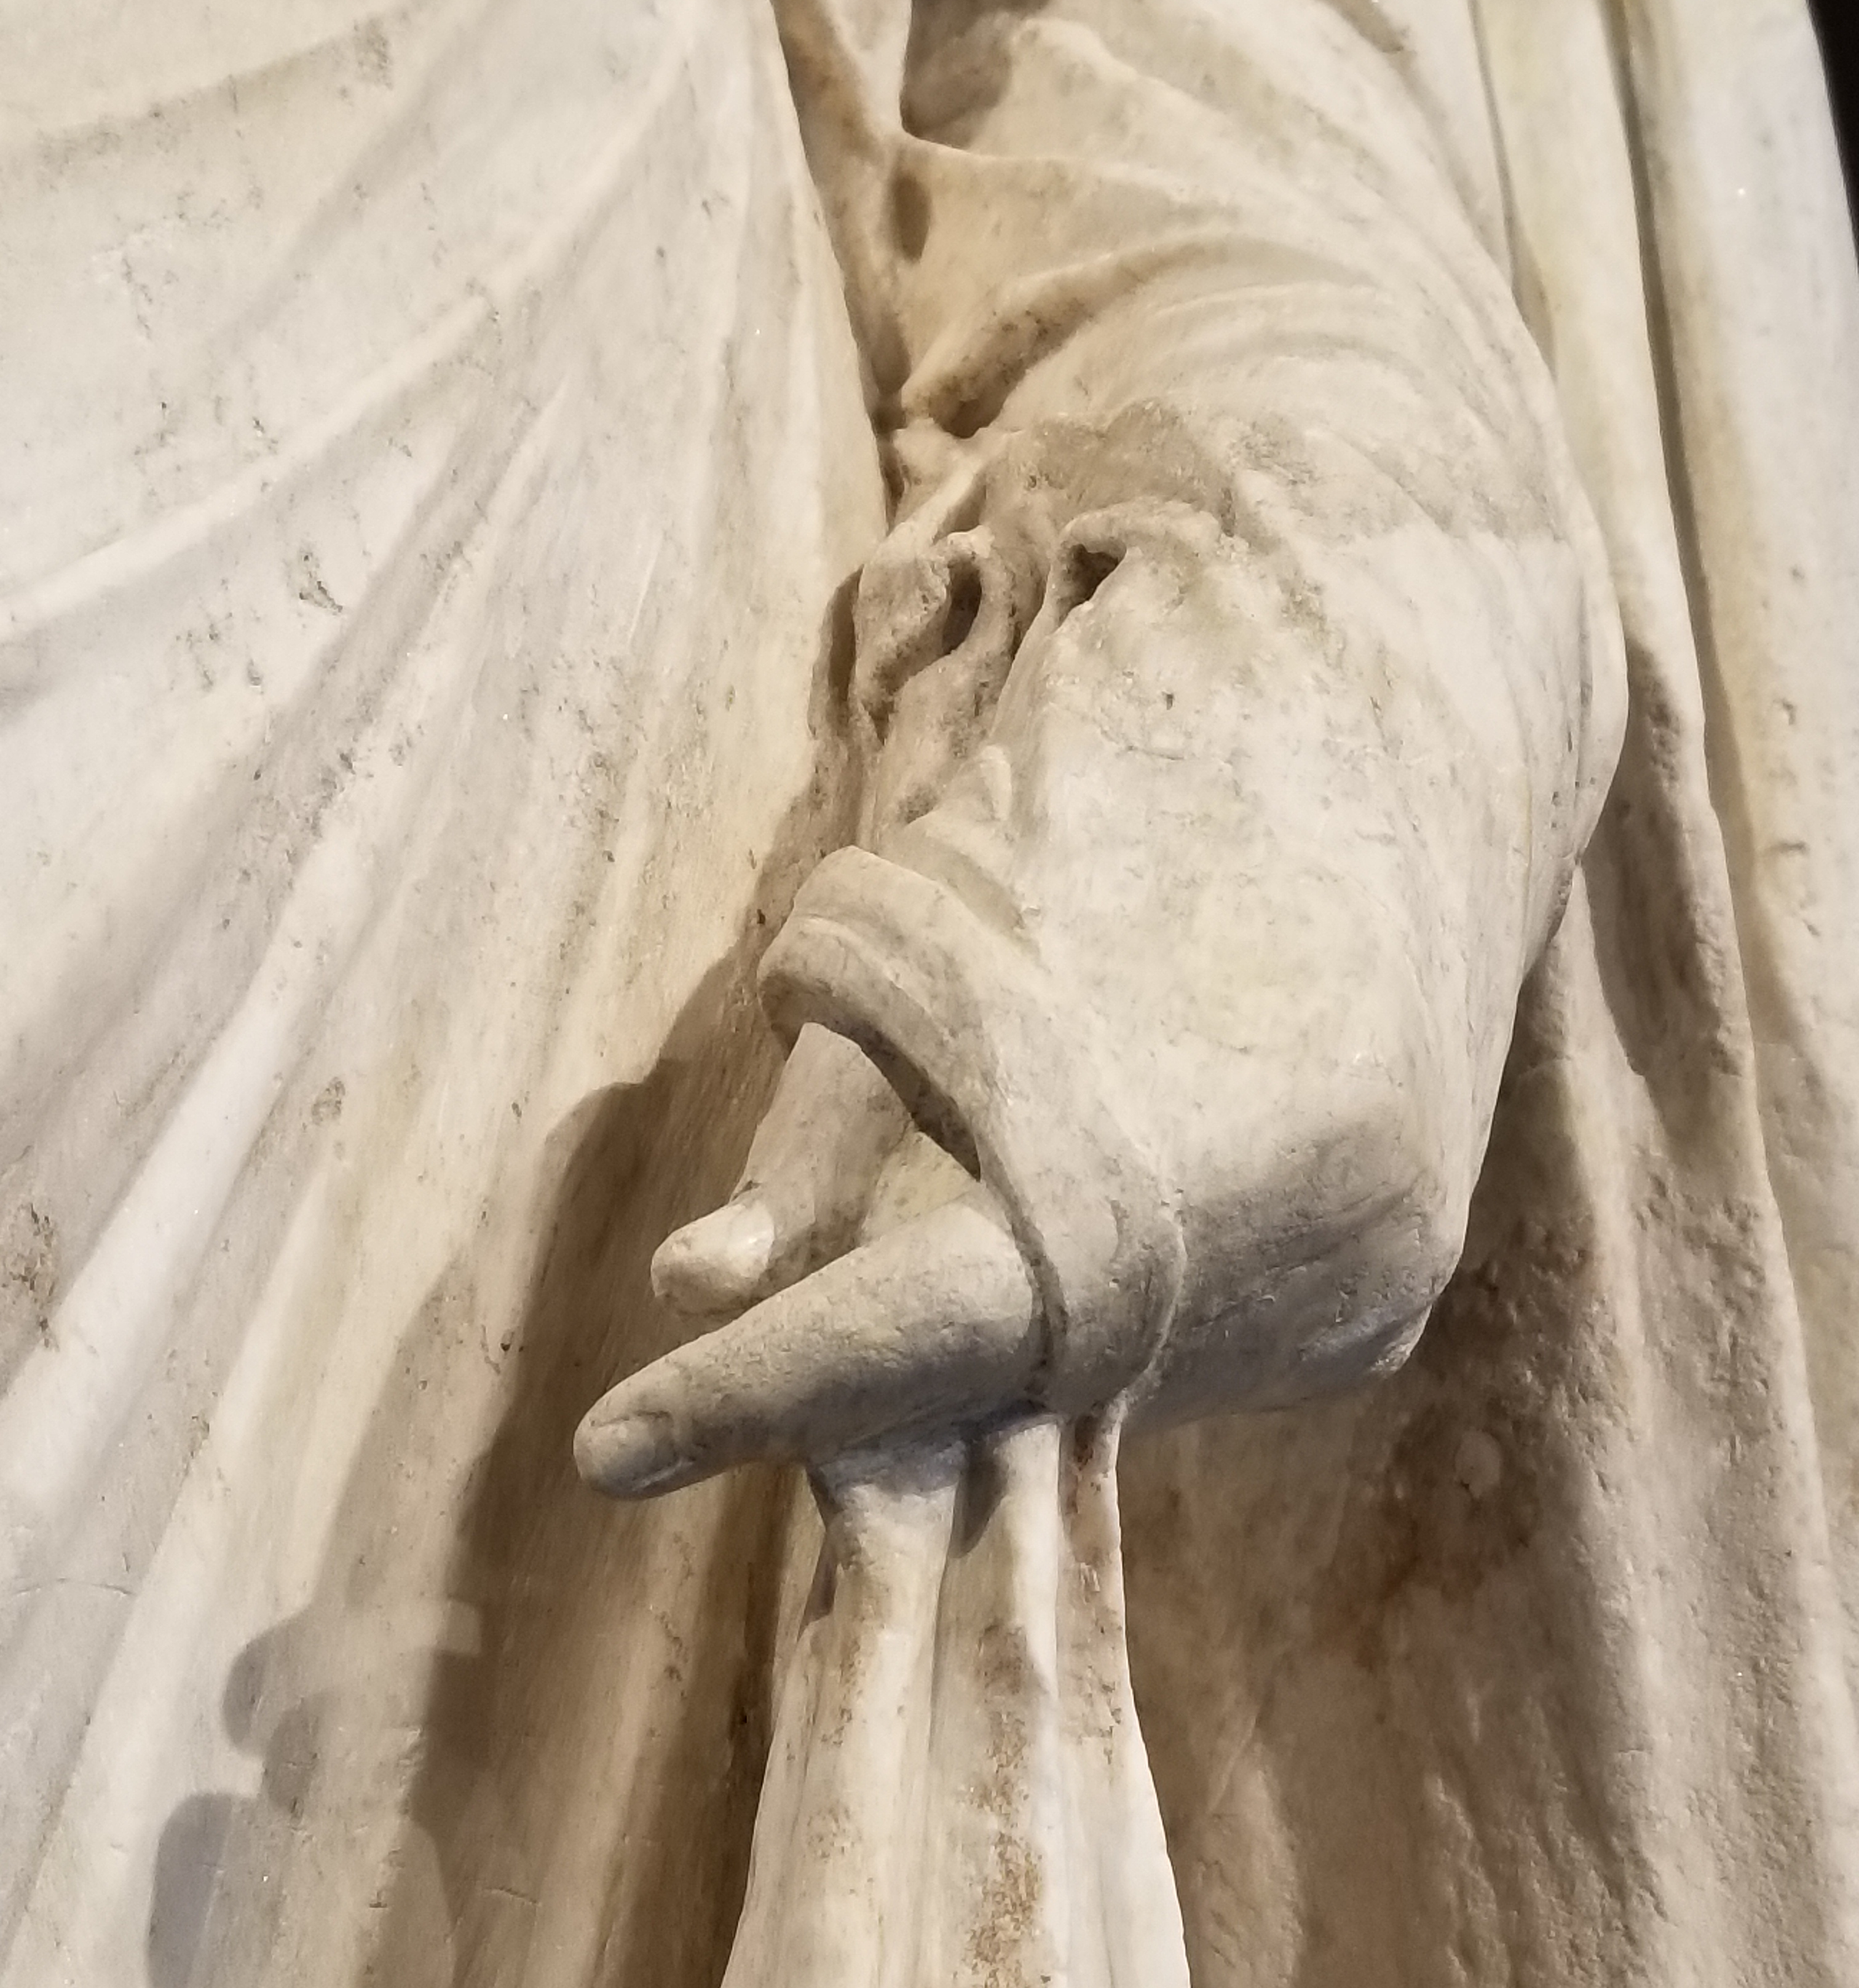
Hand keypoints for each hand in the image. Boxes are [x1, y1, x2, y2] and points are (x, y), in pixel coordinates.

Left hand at [578, 513, 1488, 1497]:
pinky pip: (1172, 1337)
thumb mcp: (947, 923)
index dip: (765, 1385)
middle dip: (850, 1363)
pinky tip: (1056, 1184)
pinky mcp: (1387, 1288)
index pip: (940, 1328)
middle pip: (1013, 1375)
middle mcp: (1322, 1251)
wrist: (1405, 694)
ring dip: (967, 1318)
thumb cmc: (1145, 761)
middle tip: (710, 1345)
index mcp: (1213, 1144)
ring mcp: (1372, 1283)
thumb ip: (829, 1122)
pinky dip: (1073, 1288)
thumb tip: (689, 1287)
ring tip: (928, 1181)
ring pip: (1087, 1366)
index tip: (609, 1447)